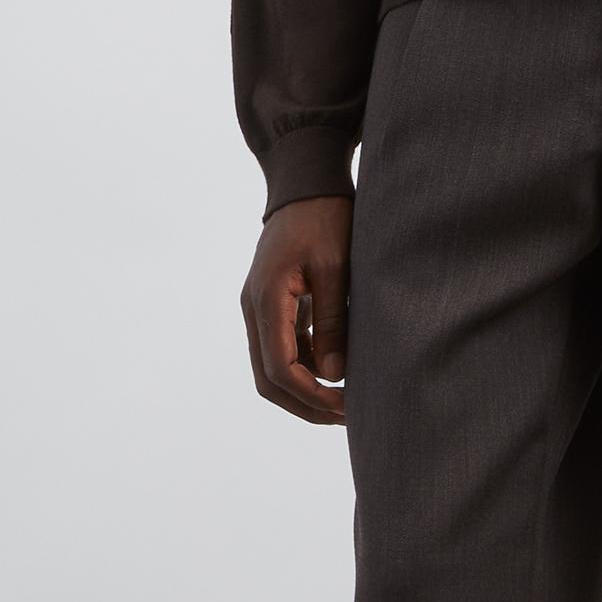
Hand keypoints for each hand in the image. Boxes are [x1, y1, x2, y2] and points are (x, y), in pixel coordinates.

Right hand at [242, 195, 351, 425]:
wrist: (307, 184)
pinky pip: (283, 347)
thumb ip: (334, 321)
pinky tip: (338, 367)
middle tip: (345, 416)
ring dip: (305, 389)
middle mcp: (254, 308)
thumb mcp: (337, 269)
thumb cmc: (326, 219)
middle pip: (268, 379)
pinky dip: (307, 366)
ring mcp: (260, 307)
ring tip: (346, 398)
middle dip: (305, 404)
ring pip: (272, 367)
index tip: (346, 408)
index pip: (279, 369)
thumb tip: (335, 375)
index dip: (312, 397)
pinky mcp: (272, 304)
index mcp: (266, 300)